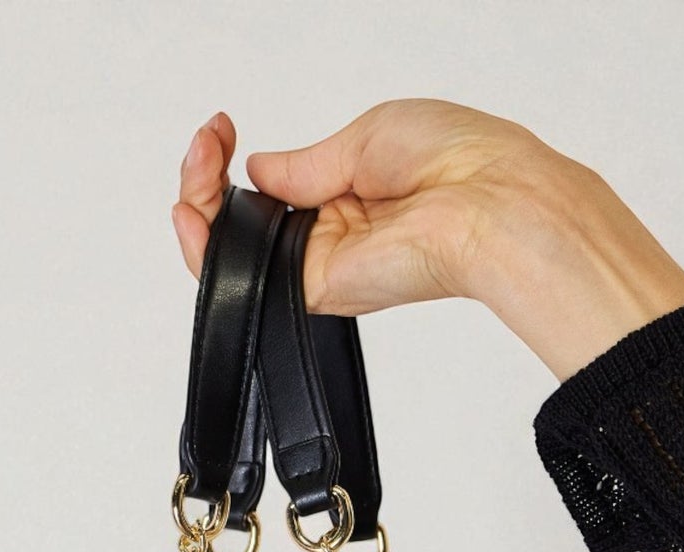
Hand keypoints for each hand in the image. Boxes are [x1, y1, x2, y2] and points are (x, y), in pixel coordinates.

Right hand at [174, 102, 683, 380]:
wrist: (488, 200)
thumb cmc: (455, 158)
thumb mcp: (364, 137)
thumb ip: (303, 165)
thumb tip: (258, 171)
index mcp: (345, 194)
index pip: (268, 189)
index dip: (232, 159)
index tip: (222, 128)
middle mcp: (329, 236)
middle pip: (241, 224)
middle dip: (205, 180)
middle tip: (206, 145)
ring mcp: (319, 266)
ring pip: (231, 254)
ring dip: (198, 207)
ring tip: (199, 164)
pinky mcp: (313, 291)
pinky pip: (243, 280)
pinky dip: (207, 247)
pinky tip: (195, 209)